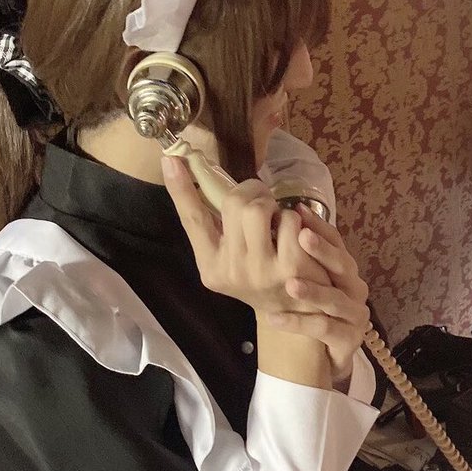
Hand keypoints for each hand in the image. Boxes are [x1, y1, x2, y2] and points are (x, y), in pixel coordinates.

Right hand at [162, 157, 329, 314]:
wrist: (301, 312)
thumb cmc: (265, 274)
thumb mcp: (235, 257)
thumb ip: (220, 227)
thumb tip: (199, 179)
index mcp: (211, 265)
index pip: (192, 220)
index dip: (181, 188)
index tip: (170, 158)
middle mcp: (231, 271)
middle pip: (233, 203)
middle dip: (252, 191)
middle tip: (263, 199)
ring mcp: (260, 272)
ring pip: (259, 209)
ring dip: (274, 205)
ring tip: (278, 221)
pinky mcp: (291, 268)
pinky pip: (289, 220)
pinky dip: (295, 218)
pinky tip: (298, 235)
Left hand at [264, 205, 369, 385]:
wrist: (323, 355)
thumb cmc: (311, 311)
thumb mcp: (303, 279)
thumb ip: (293, 255)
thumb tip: (267, 221)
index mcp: (343, 269)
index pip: (336, 241)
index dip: (319, 226)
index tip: (297, 210)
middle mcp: (354, 288)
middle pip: (344, 265)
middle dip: (323, 251)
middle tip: (302, 236)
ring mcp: (355, 314)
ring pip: (335, 299)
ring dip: (313, 291)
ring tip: (290, 284)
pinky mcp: (349, 339)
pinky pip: (323, 328)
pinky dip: (298, 323)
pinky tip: (274, 319)